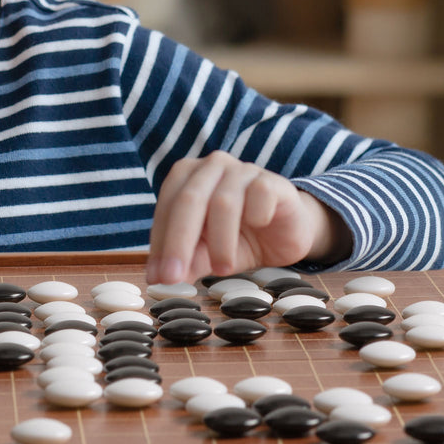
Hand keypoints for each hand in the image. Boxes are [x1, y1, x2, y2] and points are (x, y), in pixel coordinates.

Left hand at [146, 151, 349, 285]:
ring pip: (223, 202)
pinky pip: (259, 195)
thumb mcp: (208, 253)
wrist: (286, 233)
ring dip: (220, 241)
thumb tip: (160, 277)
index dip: (160, 243)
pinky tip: (258, 227)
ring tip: (222, 269)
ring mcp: (242, 170)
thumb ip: (186, 259)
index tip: (157, 277)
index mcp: (186, 175)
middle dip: (178, 242)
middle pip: (189, 200)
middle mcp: (211, 166)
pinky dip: (256, 216)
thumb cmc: (238, 238)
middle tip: (172, 277)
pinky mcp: (271, 180)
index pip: (166, 207)